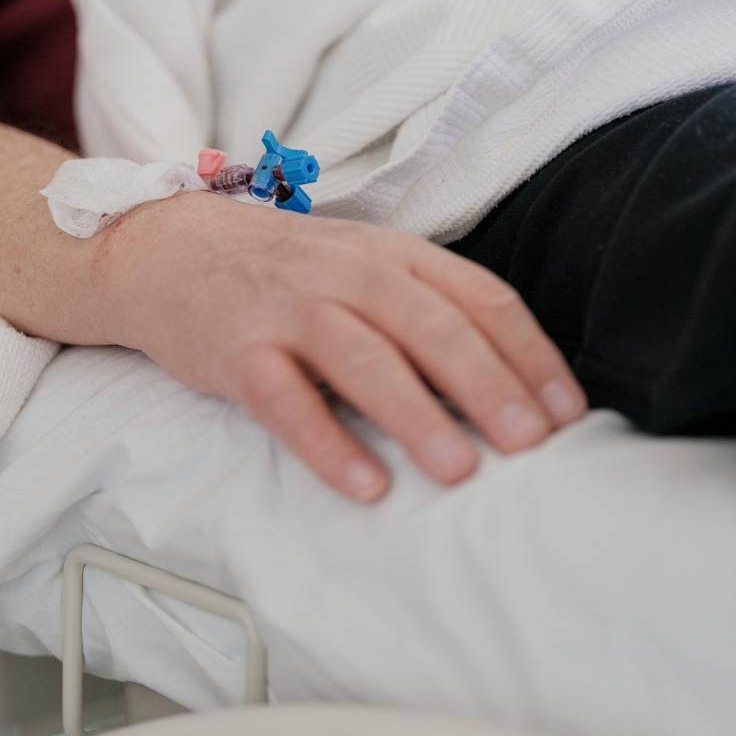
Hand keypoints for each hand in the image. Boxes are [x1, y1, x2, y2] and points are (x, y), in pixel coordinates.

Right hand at [96, 190, 586, 500]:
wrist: (169, 249)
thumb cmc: (288, 273)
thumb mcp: (367, 266)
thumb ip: (431, 309)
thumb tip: (517, 388)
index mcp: (395, 254)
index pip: (479, 298)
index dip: (527, 355)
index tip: (566, 414)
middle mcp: (348, 274)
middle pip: (429, 325)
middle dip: (486, 385)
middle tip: (530, 445)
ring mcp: (290, 310)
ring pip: (364, 360)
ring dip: (417, 415)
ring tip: (460, 471)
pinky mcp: (237, 352)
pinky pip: (286, 402)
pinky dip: (328, 444)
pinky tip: (366, 486)